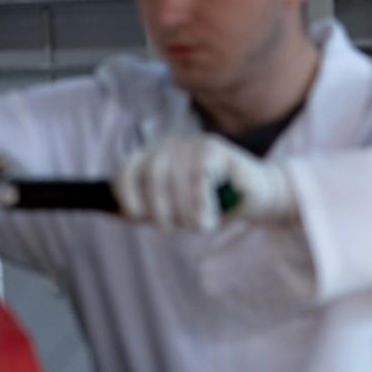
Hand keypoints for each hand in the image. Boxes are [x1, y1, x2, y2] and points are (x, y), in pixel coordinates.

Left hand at [114, 134, 296, 232]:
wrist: (256, 199)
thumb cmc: (213, 206)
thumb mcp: (175, 211)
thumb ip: (148, 211)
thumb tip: (115, 214)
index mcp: (154, 157)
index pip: (127, 168)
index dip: (126, 192)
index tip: (136, 215)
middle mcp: (170, 145)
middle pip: (152, 174)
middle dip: (160, 208)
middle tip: (172, 228)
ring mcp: (193, 143)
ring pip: (176, 176)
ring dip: (183, 210)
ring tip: (198, 226)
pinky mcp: (216, 148)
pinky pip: (199, 175)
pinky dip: (200, 201)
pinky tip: (208, 217)